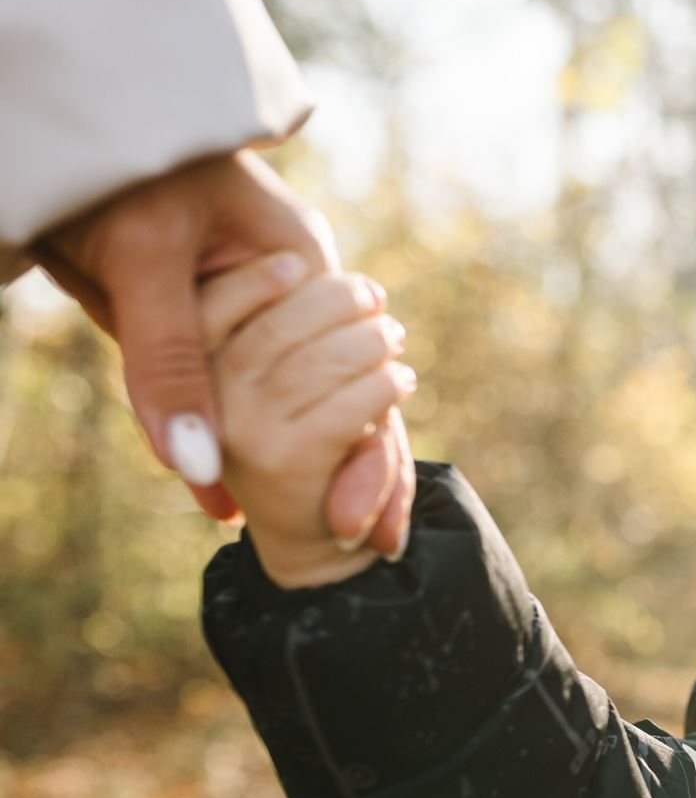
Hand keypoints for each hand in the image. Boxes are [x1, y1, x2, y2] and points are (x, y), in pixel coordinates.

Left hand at [30, 148, 412, 555]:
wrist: (60, 120)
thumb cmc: (117, 166)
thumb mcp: (145, 263)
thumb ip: (172, 363)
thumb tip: (198, 468)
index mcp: (307, 261)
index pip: (356, 371)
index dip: (366, 451)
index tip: (355, 524)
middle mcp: (293, 287)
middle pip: (341, 391)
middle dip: (357, 471)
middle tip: (366, 542)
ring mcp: (253, 304)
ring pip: (294, 397)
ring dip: (308, 465)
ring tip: (327, 534)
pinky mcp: (206, 314)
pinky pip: (230, 389)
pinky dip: (230, 443)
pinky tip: (223, 501)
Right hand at [198, 255, 414, 587]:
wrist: (318, 536)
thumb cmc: (309, 439)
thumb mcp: (280, 382)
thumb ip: (280, 329)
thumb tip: (297, 261)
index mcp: (191, 376)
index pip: (211, 307)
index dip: (258, 278)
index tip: (302, 263)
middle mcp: (205, 403)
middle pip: (278, 328)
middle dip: (335, 302)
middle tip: (374, 298)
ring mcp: (243, 431)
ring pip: (319, 362)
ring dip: (371, 341)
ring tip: (393, 339)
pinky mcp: (286, 460)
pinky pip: (348, 404)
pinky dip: (385, 385)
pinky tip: (400, 382)